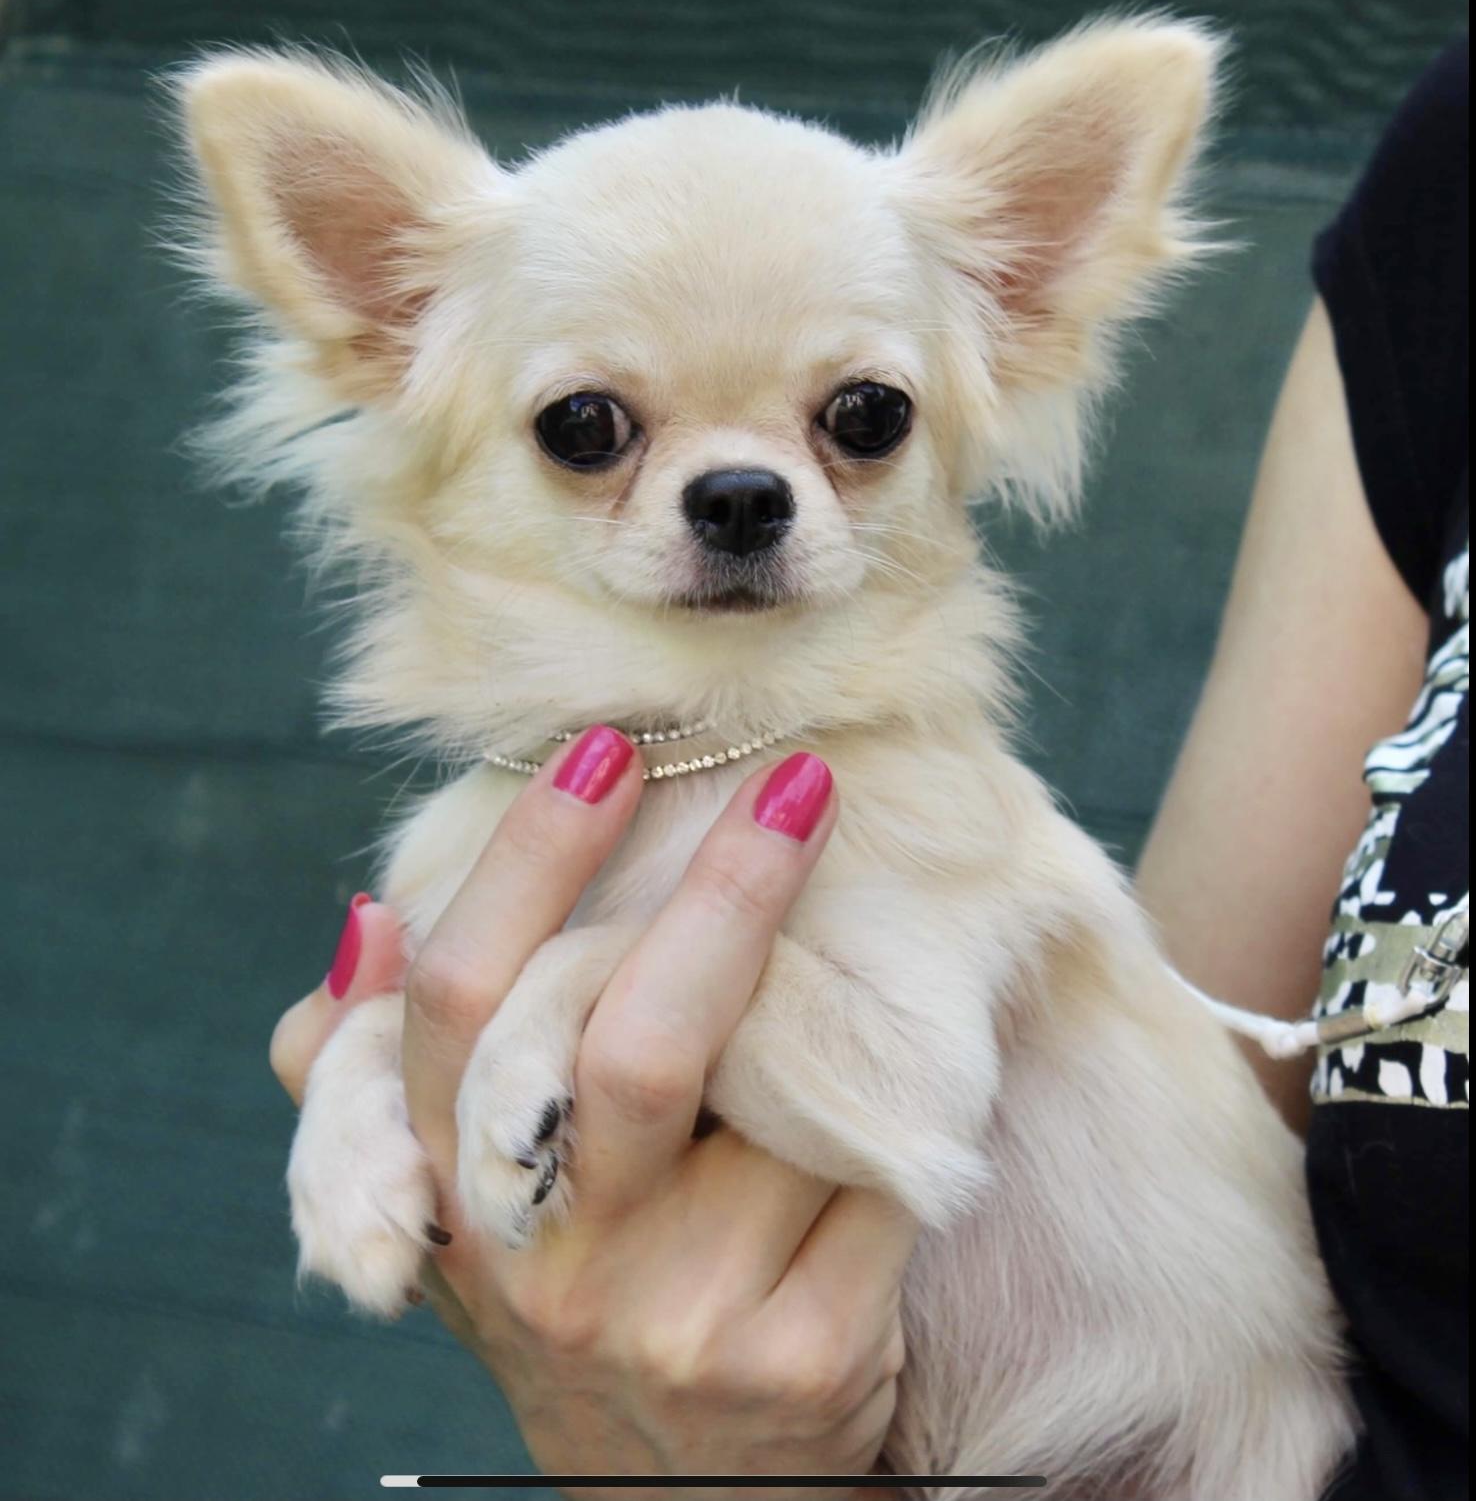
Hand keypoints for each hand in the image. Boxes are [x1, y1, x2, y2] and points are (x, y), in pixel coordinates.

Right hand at [271, 737, 916, 1494]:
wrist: (683, 1492)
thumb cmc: (576, 1291)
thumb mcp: (466, 1205)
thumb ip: (384, 1076)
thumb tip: (371, 915)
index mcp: (453, 1197)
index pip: (460, 1002)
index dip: (528, 860)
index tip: (606, 748)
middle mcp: (555, 1267)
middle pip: (635, 1048)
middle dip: (725, 895)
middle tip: (798, 782)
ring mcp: (682, 1321)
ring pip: (777, 1101)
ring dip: (828, 994)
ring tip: (858, 915)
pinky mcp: (804, 1358)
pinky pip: (873, 1169)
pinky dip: (894, 1092)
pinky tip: (906, 1052)